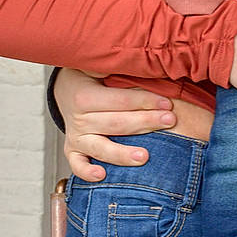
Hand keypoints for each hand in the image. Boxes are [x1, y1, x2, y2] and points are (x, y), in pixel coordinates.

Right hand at [54, 68, 175, 180]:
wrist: (66, 89)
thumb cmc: (91, 76)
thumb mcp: (97, 65)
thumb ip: (114, 66)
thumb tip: (136, 61)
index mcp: (85, 95)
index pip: (119, 100)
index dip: (144, 101)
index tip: (167, 103)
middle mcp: (79, 119)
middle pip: (116, 123)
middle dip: (145, 122)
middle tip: (170, 121)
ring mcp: (76, 137)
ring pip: (100, 147)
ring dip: (122, 153)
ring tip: (144, 157)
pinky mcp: (73, 151)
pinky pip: (77, 165)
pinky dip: (86, 172)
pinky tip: (102, 176)